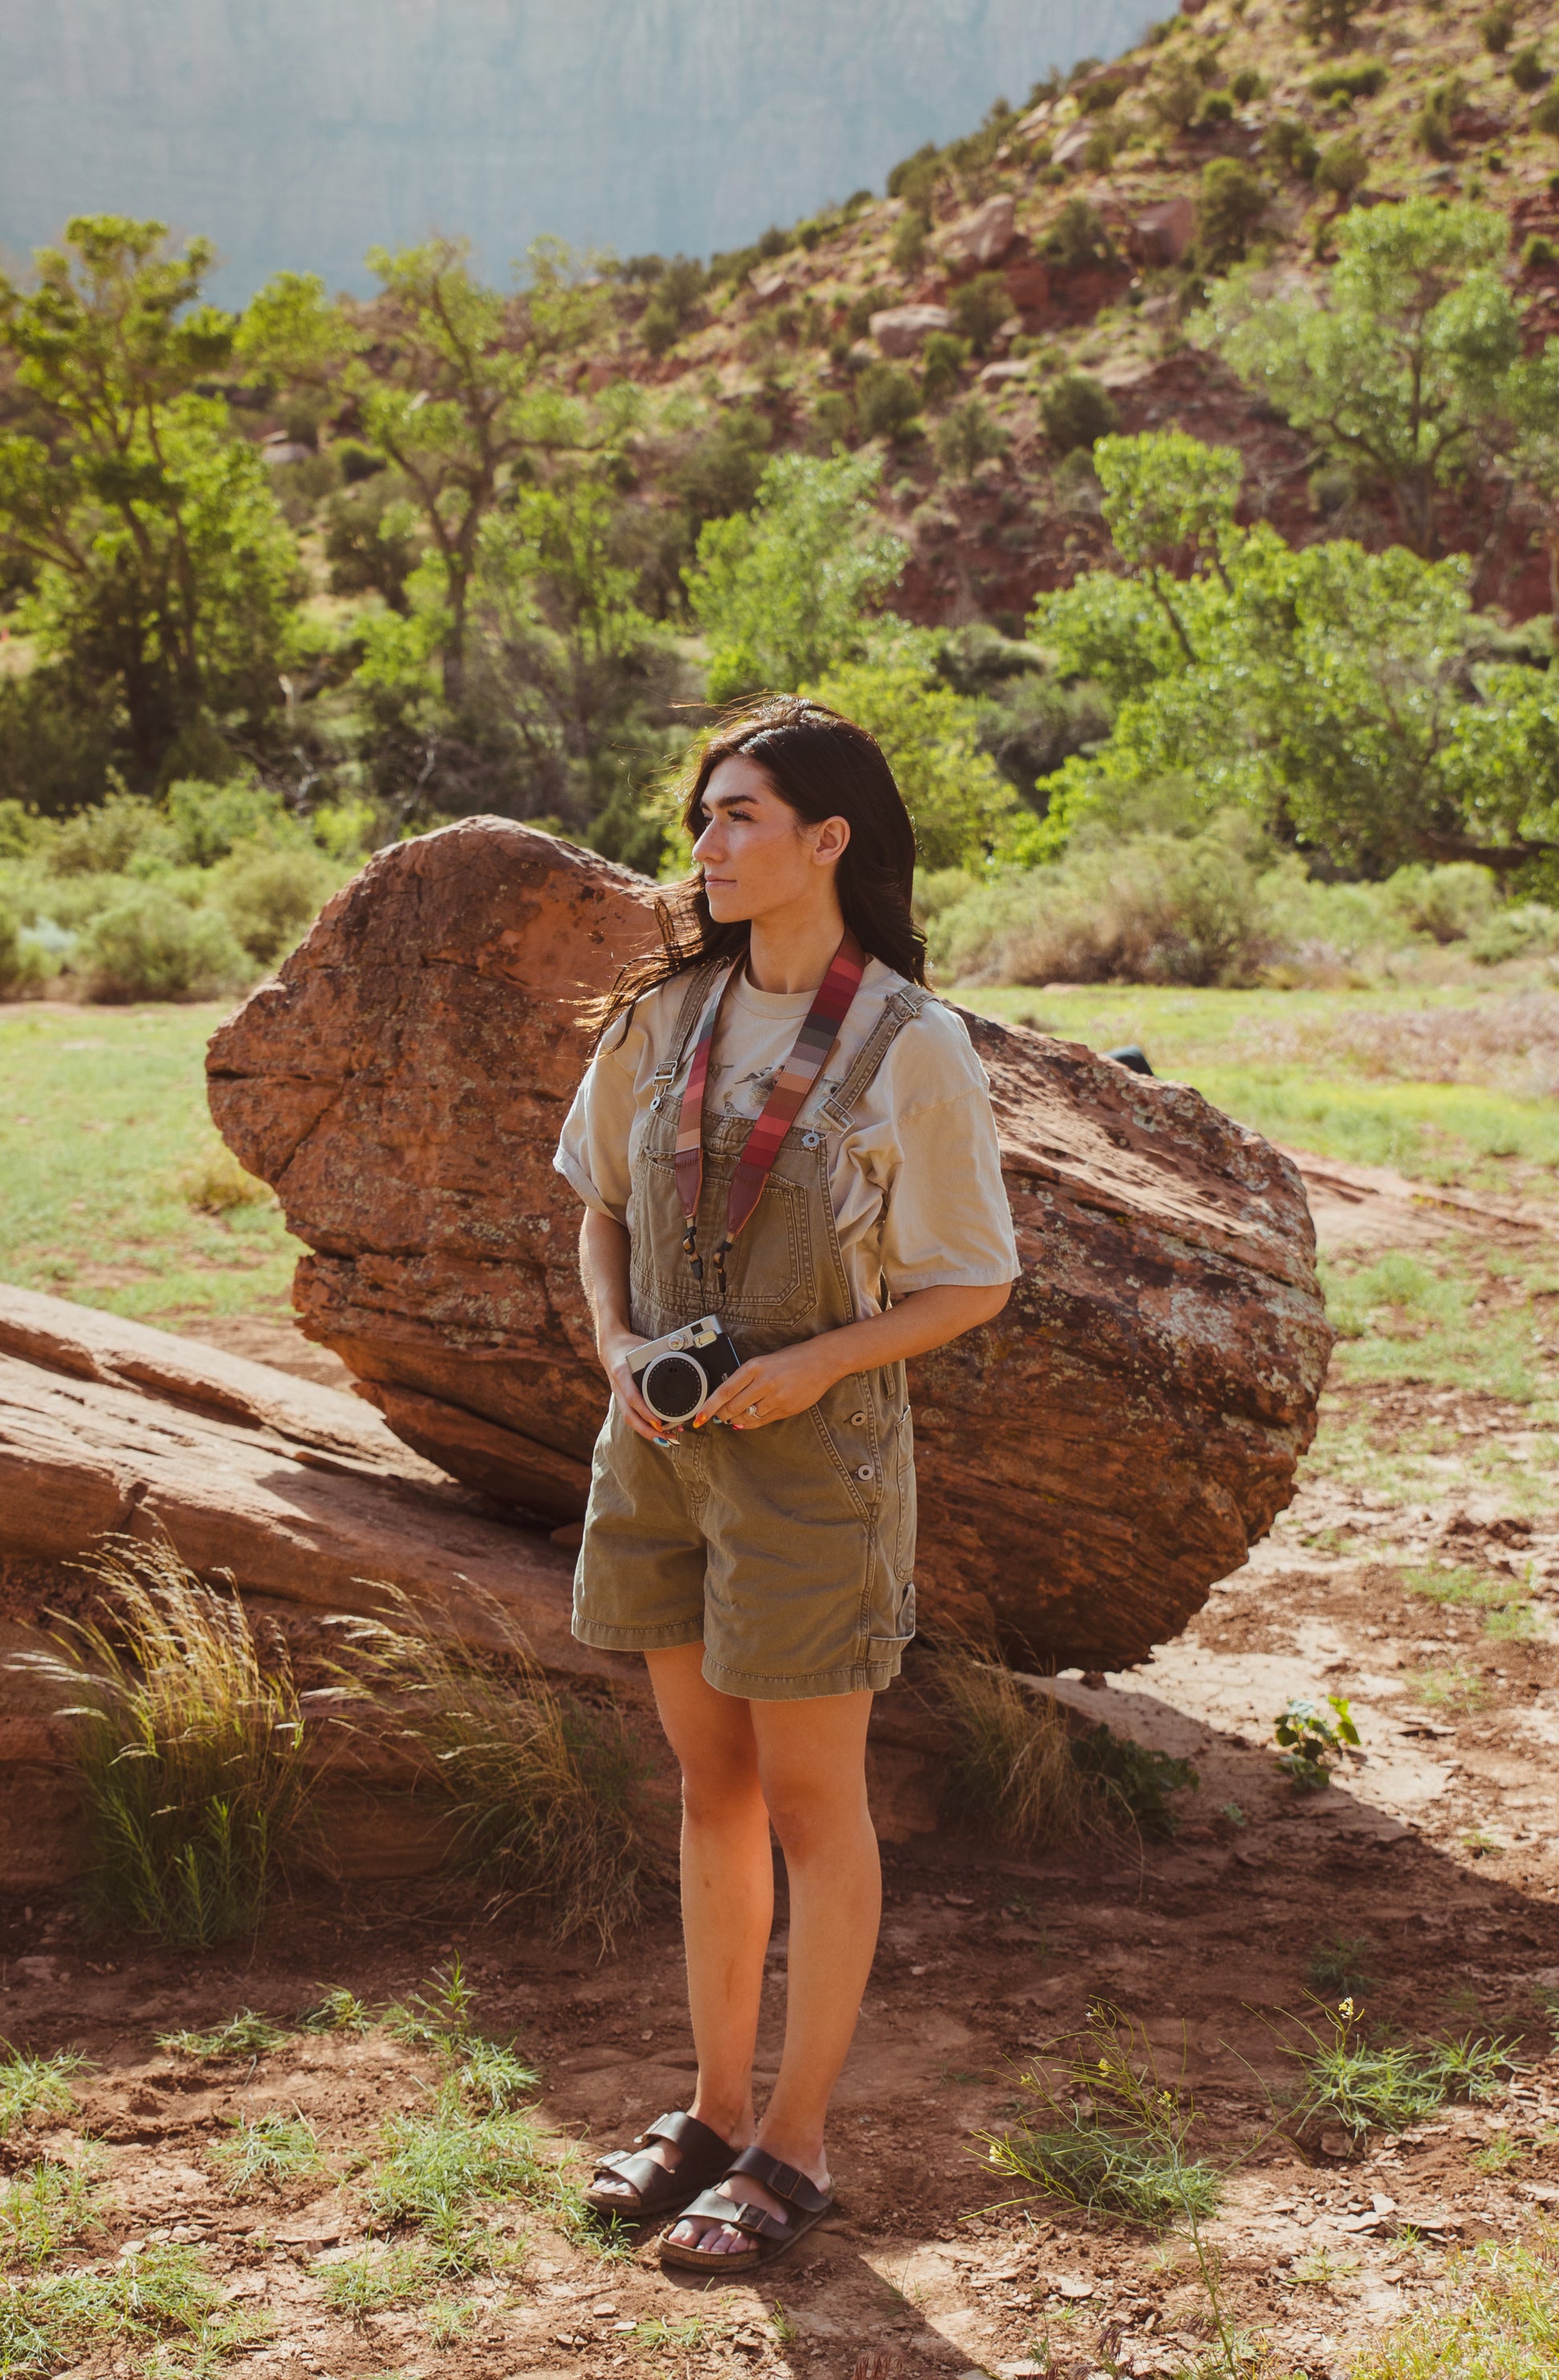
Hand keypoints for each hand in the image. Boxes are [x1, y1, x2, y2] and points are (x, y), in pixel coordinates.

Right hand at [600, 1327, 676, 1445]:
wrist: (610, 1346)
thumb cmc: (629, 1345)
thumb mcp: (644, 1346)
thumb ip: (660, 1353)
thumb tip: (684, 1356)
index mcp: (622, 1373)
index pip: (632, 1397)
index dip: (645, 1412)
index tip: (659, 1423)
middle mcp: (618, 1387)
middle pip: (630, 1415)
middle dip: (648, 1430)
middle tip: (667, 1439)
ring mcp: (618, 1394)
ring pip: (630, 1419)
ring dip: (647, 1432)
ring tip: (666, 1439)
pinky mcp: (621, 1398)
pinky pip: (631, 1415)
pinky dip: (644, 1425)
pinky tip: (658, 1431)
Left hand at [694, 1336, 844, 1429]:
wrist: (822, 1361)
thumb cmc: (792, 1359)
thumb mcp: (764, 1362)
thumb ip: (746, 1380)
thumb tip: (728, 1401)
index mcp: (754, 1367)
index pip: (724, 1391)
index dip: (708, 1408)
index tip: (699, 1418)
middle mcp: (763, 1383)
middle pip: (733, 1408)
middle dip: (722, 1416)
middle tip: (718, 1417)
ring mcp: (776, 1398)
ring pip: (747, 1418)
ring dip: (737, 1420)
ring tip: (735, 1417)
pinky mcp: (786, 1409)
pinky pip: (762, 1421)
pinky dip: (752, 1422)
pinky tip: (749, 1419)